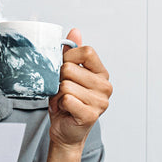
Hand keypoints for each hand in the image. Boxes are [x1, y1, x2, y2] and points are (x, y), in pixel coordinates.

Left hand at [47, 28, 110, 151]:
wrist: (65, 131)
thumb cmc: (66, 103)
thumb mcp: (68, 75)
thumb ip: (72, 53)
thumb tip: (75, 30)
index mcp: (101, 73)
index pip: (86, 51)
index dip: (68, 57)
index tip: (63, 68)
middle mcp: (105, 86)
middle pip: (70, 69)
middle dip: (58, 80)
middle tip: (61, 91)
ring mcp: (100, 101)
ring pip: (66, 85)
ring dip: (57, 94)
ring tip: (62, 101)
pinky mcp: (91, 115)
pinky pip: (66, 99)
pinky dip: (59, 104)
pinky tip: (63, 109)